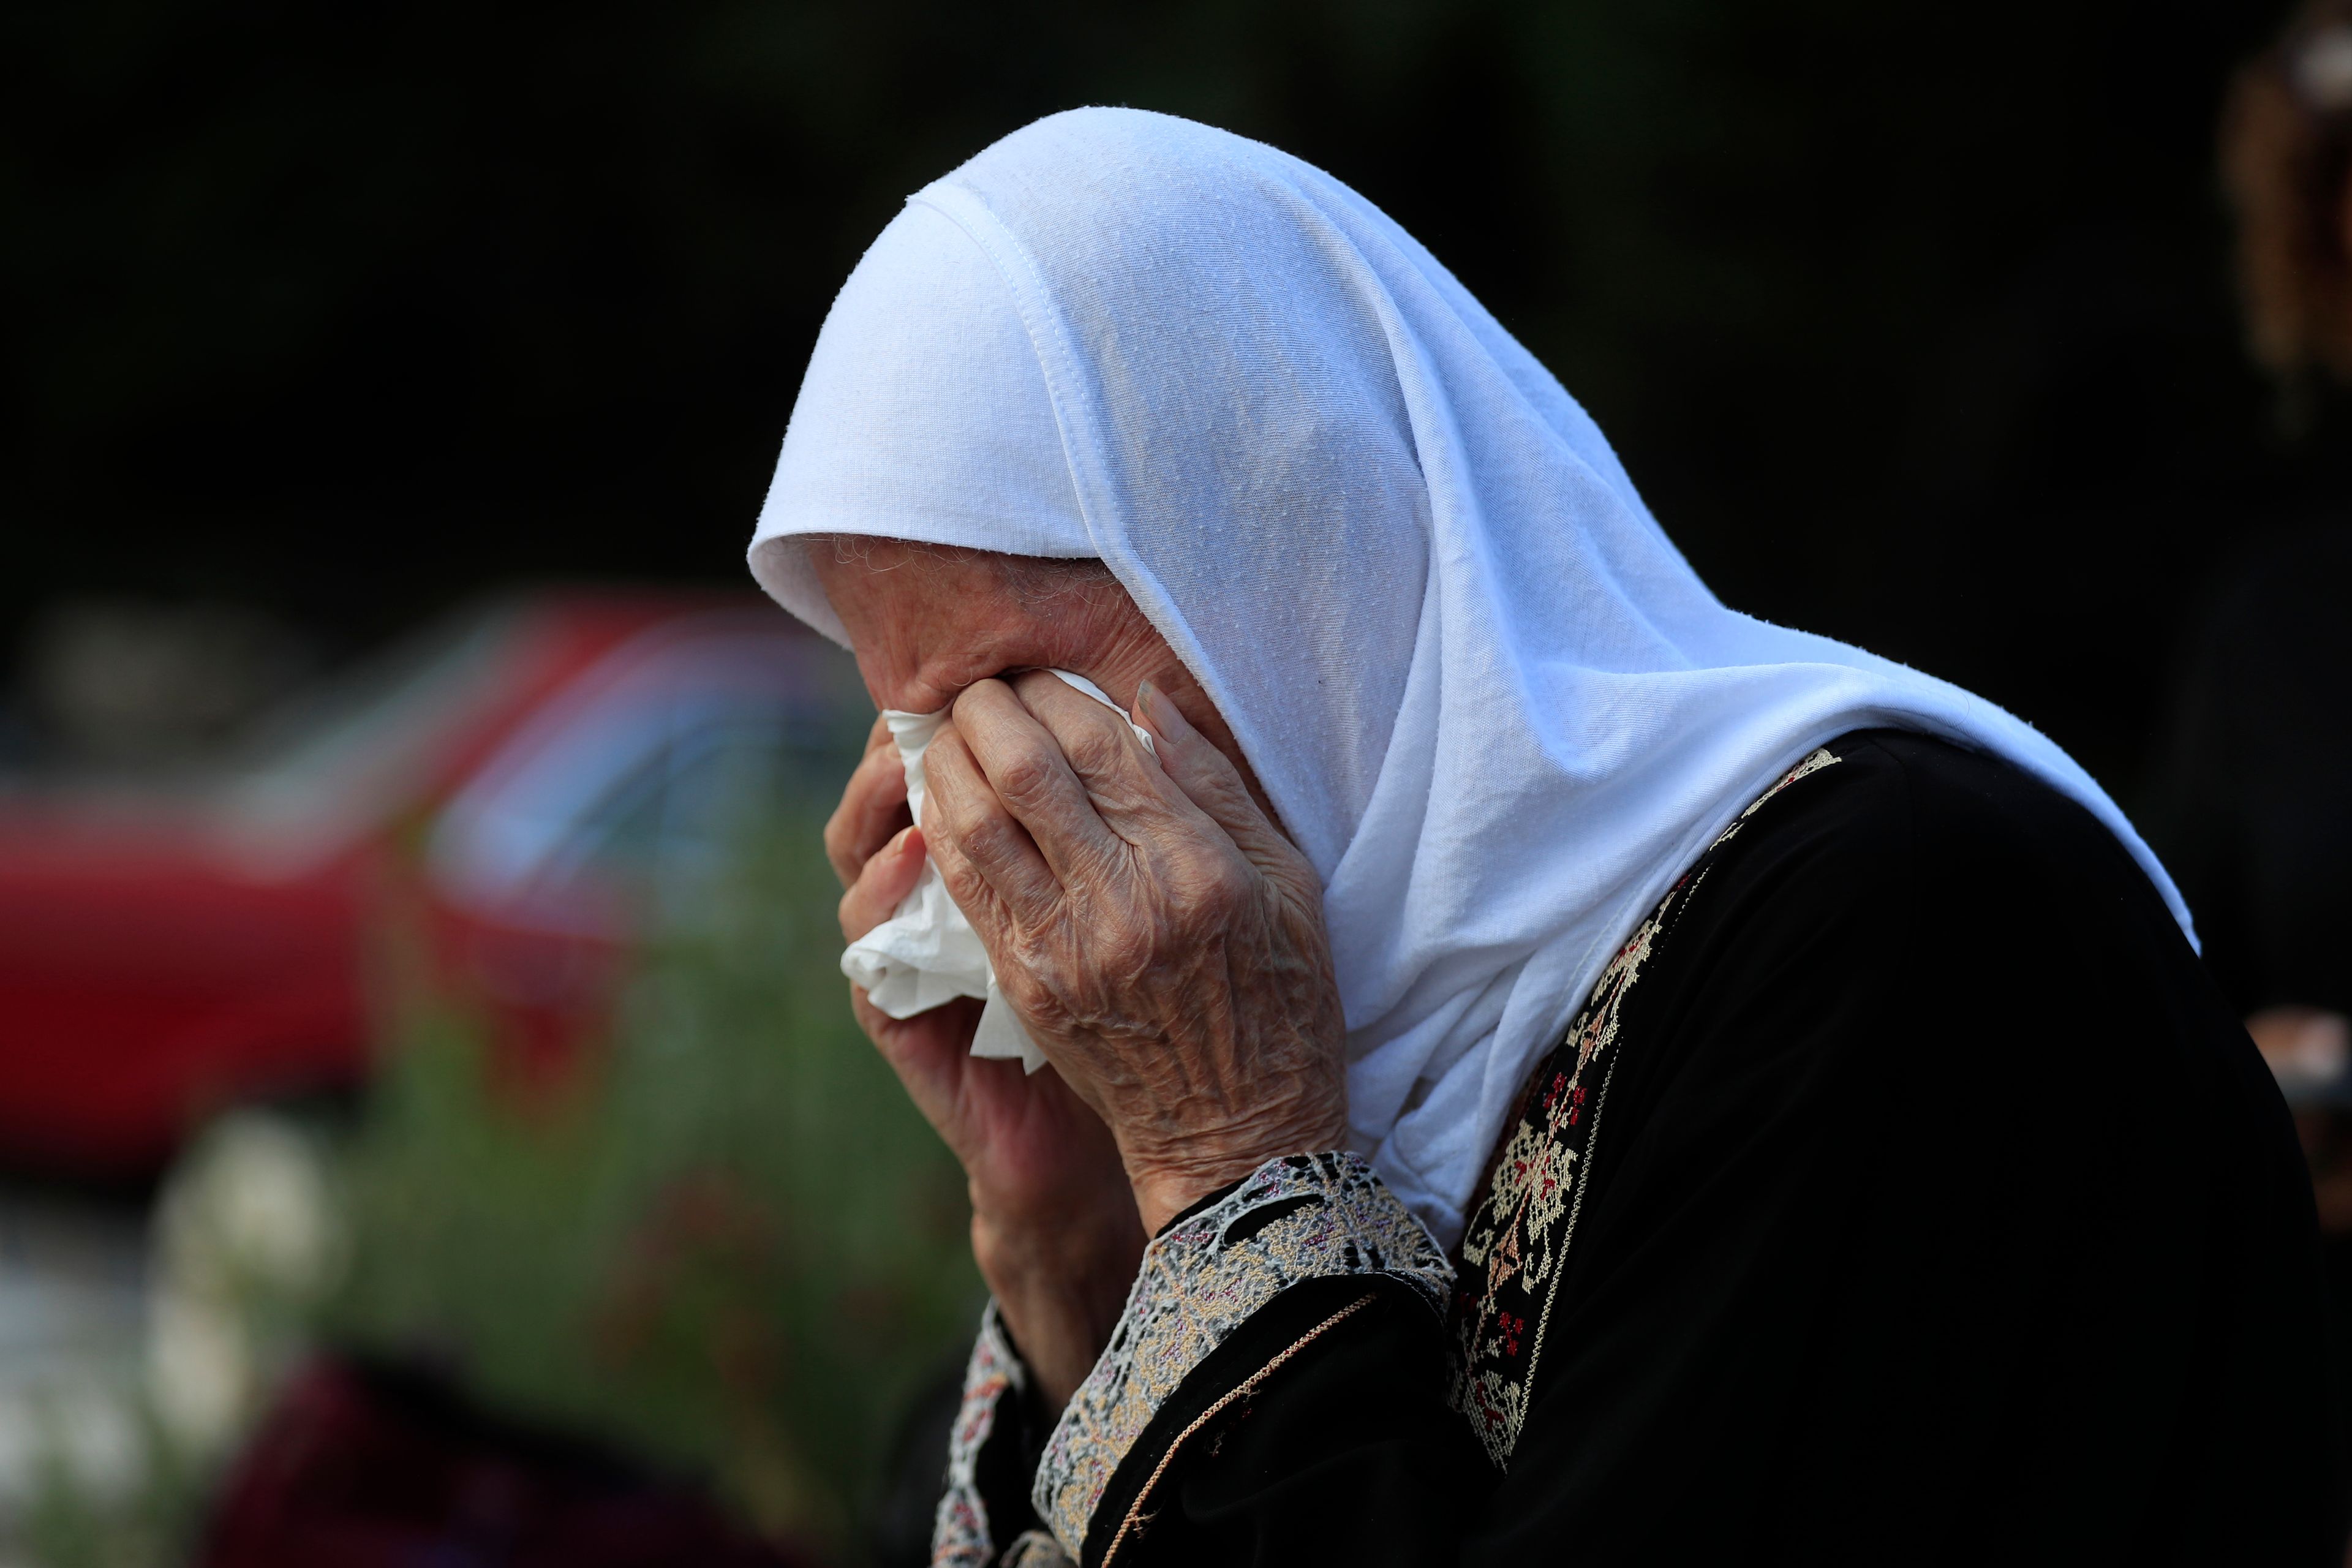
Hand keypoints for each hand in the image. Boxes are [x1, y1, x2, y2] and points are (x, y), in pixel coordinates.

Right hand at [828, 715, 1142, 1407]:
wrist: (1167, 1146)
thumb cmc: (1172, 1015)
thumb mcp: (1169, 899)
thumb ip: (1146, 817)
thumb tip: (1145, 707)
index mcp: (1022, 866)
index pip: (972, 763)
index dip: (973, 711)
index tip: (999, 667)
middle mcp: (961, 901)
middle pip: (899, 790)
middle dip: (919, 736)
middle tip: (940, 694)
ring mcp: (926, 960)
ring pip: (864, 856)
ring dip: (877, 797)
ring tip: (914, 754)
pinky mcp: (909, 1021)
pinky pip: (872, 949)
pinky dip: (882, 894)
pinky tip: (913, 851)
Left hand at [922, 674, 1347, 1235]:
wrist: (1240, 1134)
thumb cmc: (1282, 998)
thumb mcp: (1289, 883)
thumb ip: (1217, 786)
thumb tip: (1149, 701)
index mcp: (1196, 869)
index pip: (1098, 746)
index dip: (1052, 692)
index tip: (1035, 671)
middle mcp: (1124, 904)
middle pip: (1023, 772)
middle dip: (984, 712)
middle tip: (976, 688)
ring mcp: (1067, 950)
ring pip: (975, 826)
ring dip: (947, 764)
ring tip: (944, 732)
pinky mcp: (1029, 988)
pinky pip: (967, 890)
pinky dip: (942, 833)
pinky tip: (939, 802)